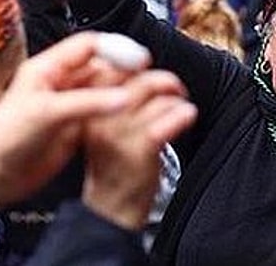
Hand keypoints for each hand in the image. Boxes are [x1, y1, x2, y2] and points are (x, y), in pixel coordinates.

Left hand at [0, 32, 157, 206]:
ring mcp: (67, 107)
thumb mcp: (47, 113)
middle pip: (100, 67)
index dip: (116, 48)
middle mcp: (58, 84)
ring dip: (123, 92)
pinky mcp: (72, 129)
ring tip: (146, 95)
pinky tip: (130, 117)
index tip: (140, 58)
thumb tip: (123, 97)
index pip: (88, 46)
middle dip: (124, 70)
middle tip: (149, 77)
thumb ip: (87, 103)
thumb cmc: (0, 139)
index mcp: (47, 68)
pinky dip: (117, 115)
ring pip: (103, 91)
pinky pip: (101, 115)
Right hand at [81, 71, 195, 230]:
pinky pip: (168, 118)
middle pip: (137, 79)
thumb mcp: (101, 130)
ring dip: (176, 97)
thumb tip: (138, 72)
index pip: (110, 71)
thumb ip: (113, 102)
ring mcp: (121, 134)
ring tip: (181, 105)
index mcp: (87, 111)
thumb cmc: (112, 167)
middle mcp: (101, 119)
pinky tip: (188, 115)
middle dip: (163, 79)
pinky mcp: (141, 149)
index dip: (135, 65)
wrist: (111, 210)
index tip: (148, 71)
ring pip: (156, 96)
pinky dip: (183, 113)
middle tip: (174, 88)